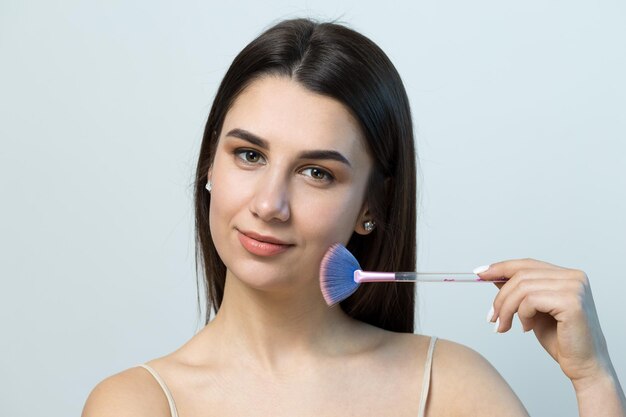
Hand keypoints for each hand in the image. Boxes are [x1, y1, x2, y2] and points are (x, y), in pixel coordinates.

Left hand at [477, 258, 612, 385]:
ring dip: (507, 309)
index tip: (479, 273)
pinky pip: (531, 300)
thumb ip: (519, 291)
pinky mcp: (571, 302)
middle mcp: (574, 277)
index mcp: (567, 275)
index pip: (527, 264)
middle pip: (521, 275)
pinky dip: (522, 315)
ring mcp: (574, 287)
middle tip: (492, 318)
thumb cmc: (560, 339)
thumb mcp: (533, 310)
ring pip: (522, 287)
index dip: (501, 267)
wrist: (584, 366)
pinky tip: (526, 328)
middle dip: (500, 297)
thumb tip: (493, 275)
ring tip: (505, 326)